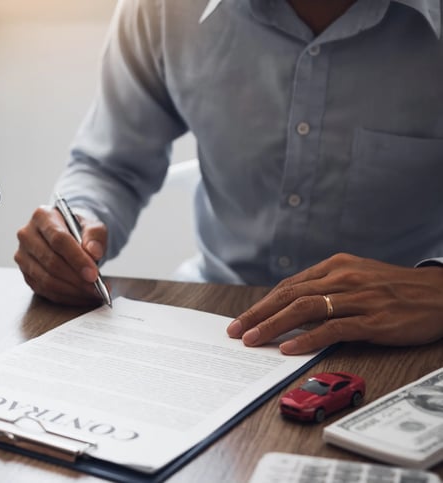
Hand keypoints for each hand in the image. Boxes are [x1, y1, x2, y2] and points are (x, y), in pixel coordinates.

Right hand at [15, 204, 108, 305]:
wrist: (67, 236)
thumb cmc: (78, 230)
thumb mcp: (92, 226)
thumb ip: (95, 236)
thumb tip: (94, 253)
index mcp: (42, 216)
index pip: (58, 240)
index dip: (77, 259)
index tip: (94, 274)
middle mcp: (27, 235)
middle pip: (51, 262)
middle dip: (77, 278)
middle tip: (96, 287)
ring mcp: (23, 256)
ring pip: (46, 280)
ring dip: (72, 290)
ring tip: (92, 293)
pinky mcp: (26, 274)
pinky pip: (45, 291)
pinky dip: (65, 297)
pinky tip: (81, 296)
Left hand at [226, 253, 442, 353]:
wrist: (442, 295)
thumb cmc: (397, 289)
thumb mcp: (359, 278)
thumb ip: (327, 288)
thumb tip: (291, 306)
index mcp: (336, 266)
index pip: (288, 286)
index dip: (262, 304)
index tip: (242, 319)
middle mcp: (343, 278)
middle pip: (289, 295)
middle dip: (257, 314)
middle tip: (235, 331)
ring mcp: (358, 298)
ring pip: (305, 309)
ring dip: (273, 326)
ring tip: (252, 340)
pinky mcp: (374, 320)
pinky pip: (333, 329)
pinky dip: (307, 338)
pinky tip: (289, 348)